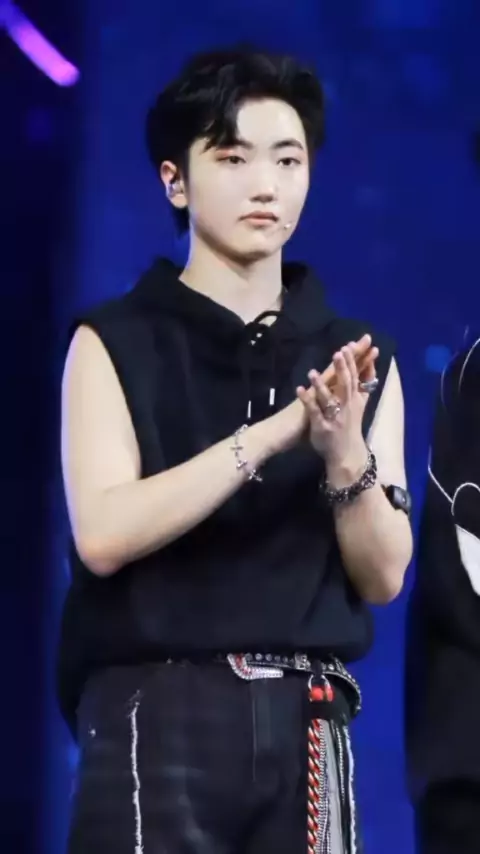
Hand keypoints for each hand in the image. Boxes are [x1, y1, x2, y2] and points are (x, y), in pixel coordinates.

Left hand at [296, 340, 378, 466]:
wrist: (346, 454)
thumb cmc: (350, 425)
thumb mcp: (360, 404)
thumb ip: (364, 383)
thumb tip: (371, 362)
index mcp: (354, 400)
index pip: (355, 377)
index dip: (352, 362)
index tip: (349, 346)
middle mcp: (346, 407)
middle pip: (345, 385)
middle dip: (342, 368)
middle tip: (339, 353)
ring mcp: (334, 417)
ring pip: (328, 399)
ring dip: (321, 385)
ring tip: (313, 372)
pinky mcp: (322, 427)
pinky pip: (313, 412)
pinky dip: (307, 400)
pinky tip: (299, 389)